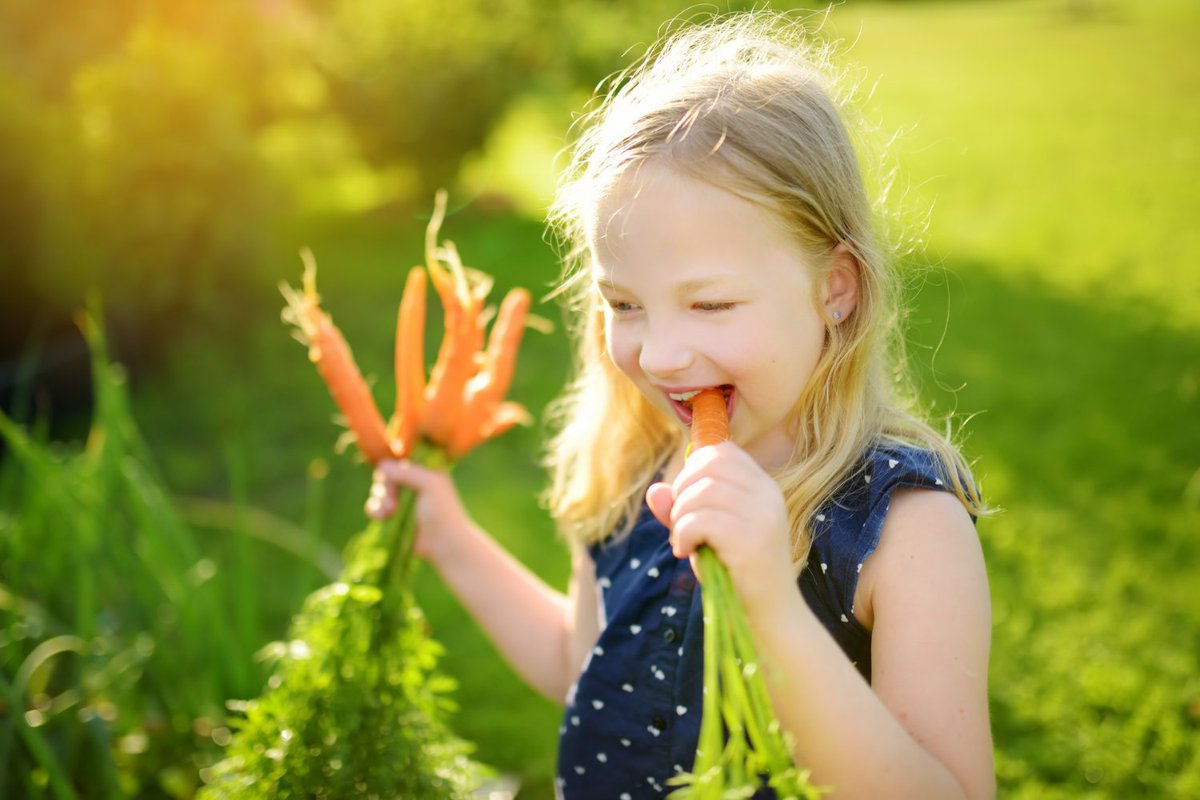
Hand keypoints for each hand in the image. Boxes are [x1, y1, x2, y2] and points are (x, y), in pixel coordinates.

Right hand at [366, 459, 472, 565]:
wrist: (444, 542)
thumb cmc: (442, 511)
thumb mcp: (429, 484)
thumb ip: (406, 472)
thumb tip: (382, 465)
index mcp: (423, 472)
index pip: (398, 462)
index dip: (393, 471)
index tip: (396, 483)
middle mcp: (411, 484)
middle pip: (385, 476)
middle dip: (386, 488)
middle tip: (394, 503)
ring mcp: (401, 500)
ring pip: (378, 491)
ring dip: (379, 500)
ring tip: (389, 511)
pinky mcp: (393, 516)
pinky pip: (374, 507)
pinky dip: (374, 510)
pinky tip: (381, 518)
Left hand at [645, 443, 796, 619]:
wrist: (768, 617)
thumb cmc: (736, 573)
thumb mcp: (706, 534)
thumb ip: (681, 511)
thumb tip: (654, 490)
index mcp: (763, 487)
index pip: (722, 451)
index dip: (693, 468)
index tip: (686, 500)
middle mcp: (768, 495)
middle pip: (709, 464)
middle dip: (682, 490)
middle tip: (681, 522)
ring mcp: (763, 516)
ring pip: (702, 490)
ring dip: (680, 516)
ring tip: (684, 540)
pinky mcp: (752, 540)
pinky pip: (700, 519)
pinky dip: (683, 534)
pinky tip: (686, 552)